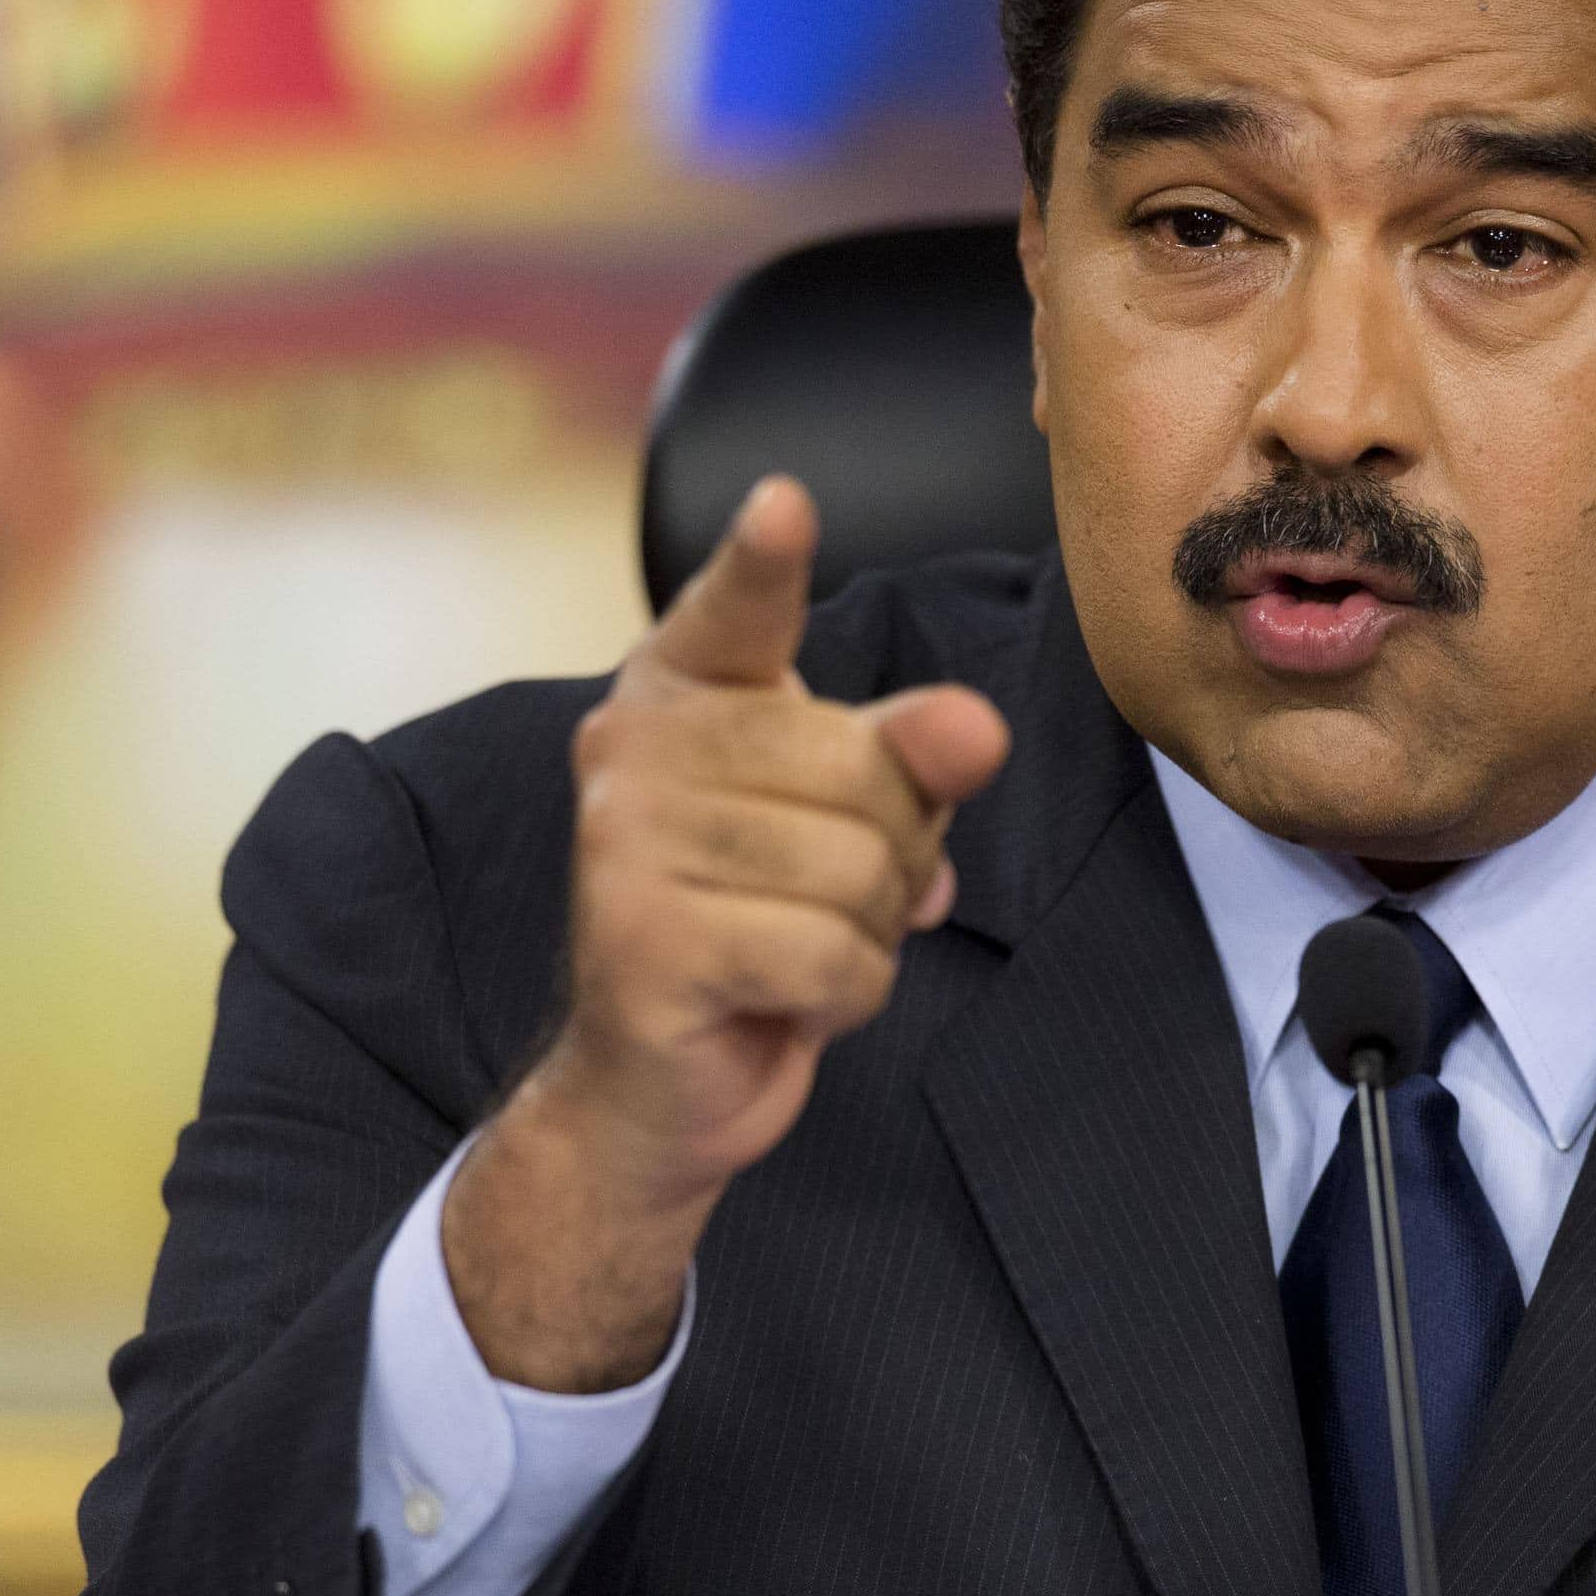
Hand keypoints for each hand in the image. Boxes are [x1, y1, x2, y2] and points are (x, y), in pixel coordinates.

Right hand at [445, 477, 1009, 1390]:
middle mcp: (632, 751)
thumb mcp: (852, 826)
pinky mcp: (647, 944)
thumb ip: (911, 758)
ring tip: (797, 948)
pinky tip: (780, 1000)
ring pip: (856, 871)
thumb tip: (969, 726)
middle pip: (862, 768)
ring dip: (866, 935)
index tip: (785, 507)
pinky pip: (830, 956)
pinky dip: (843, 996)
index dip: (764, 560)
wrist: (658, 1088)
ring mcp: (626, 846)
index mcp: (679, 694)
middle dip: (889, 853)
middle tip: (824, 898)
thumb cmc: (758, 930)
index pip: (735, 608)